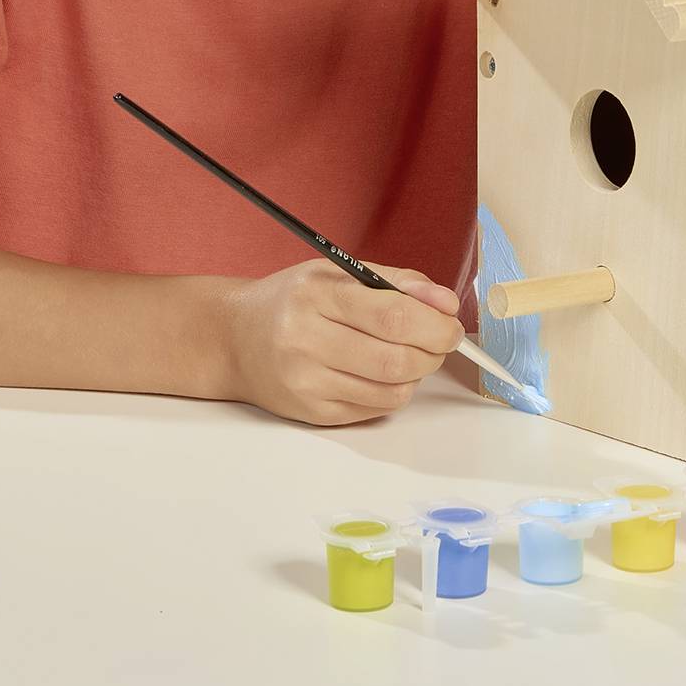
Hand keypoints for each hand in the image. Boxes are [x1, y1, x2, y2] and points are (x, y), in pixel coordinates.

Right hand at [222, 257, 462, 426]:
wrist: (233, 338)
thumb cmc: (293, 300)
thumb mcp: (337, 272)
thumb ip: (396, 281)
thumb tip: (446, 303)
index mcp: (316, 295)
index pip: (393, 315)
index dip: (435, 323)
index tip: (451, 322)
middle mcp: (306, 340)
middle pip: (397, 358)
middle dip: (434, 351)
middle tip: (439, 340)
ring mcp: (307, 383)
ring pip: (392, 390)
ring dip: (417, 373)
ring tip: (409, 354)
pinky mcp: (312, 414)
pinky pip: (375, 409)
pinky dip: (393, 391)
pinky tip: (381, 372)